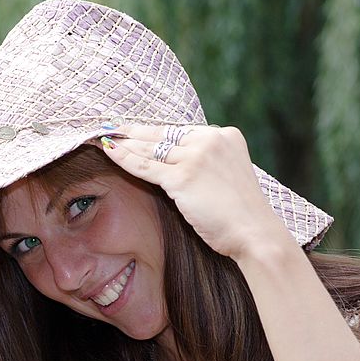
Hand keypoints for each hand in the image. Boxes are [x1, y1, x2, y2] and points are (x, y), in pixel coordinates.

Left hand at [99, 125, 285, 260]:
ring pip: (151, 148)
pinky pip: (146, 166)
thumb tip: (178, 163)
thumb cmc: (242, 214)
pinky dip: (124, 158)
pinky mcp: (182, 177)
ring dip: (124, 142)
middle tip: (110, 127)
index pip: (181, 131)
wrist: (255, 234)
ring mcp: (196, 157)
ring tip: (104, 137)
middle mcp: (211, 139)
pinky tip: (109, 150)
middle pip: (163, 134)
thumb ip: (209, 163)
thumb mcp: (229, 176)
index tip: (135, 129)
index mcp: (226, 136)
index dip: (155, 131)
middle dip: (134, 132)